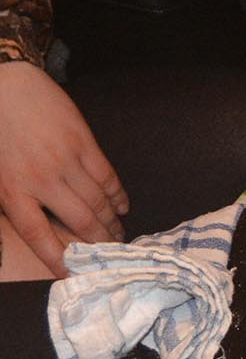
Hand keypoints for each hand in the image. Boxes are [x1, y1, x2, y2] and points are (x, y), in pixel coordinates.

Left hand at [0, 61, 126, 277]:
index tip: (73, 275)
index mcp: (13, 189)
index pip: (39, 236)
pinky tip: (121, 207)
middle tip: (110, 255)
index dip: (58, 259)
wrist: (2, 83)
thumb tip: (39, 229)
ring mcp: (65, 159)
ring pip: (98, 202)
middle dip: (99, 243)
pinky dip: (118, 196)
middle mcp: (41, 179)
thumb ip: (12, 200)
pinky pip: (107, 177)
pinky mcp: (83, 142)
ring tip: (119, 235)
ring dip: (112, 223)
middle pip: (79, 222)